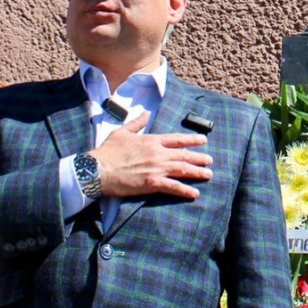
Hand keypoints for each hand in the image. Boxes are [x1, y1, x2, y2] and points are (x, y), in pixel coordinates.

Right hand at [91, 113, 212, 199]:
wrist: (98, 169)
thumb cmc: (108, 151)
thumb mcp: (122, 132)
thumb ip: (137, 123)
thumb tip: (146, 114)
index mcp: (152, 140)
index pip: (177, 139)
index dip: (192, 140)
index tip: (203, 141)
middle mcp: (158, 153)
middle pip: (184, 155)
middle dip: (199, 158)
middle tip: (210, 161)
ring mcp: (156, 168)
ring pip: (182, 170)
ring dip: (197, 172)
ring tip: (208, 174)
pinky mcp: (152, 183)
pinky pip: (173, 187)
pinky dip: (185, 190)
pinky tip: (195, 193)